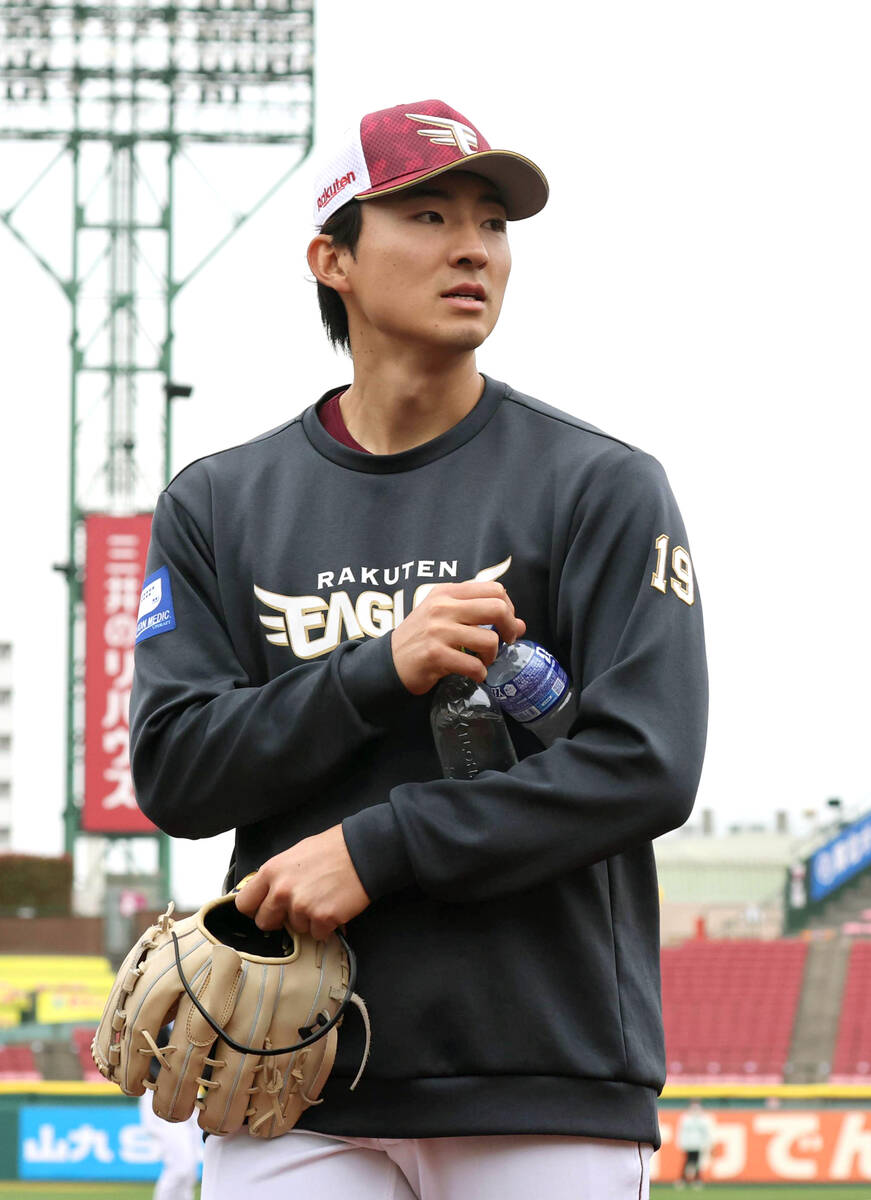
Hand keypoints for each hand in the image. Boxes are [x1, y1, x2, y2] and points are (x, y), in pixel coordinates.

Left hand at [235, 825, 370, 941]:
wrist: (363, 852)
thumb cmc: (332, 849)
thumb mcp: (294, 855)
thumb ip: (277, 876)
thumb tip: (267, 893)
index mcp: (272, 871)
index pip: (244, 903)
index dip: (255, 908)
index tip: (265, 908)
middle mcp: (281, 890)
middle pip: (265, 922)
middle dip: (279, 919)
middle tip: (297, 907)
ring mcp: (301, 906)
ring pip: (294, 928)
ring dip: (307, 920)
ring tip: (322, 899)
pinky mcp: (322, 918)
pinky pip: (317, 934)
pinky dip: (325, 926)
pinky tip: (333, 906)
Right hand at [391, 580, 525, 694]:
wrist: (389, 661)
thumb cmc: (422, 637)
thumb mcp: (446, 616)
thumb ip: (480, 615)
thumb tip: (521, 625)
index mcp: (447, 592)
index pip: (494, 588)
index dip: (508, 607)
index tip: (505, 623)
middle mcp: (442, 607)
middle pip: (497, 608)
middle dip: (509, 628)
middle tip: (506, 641)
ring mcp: (438, 631)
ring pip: (489, 640)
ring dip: (492, 655)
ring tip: (483, 660)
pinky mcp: (435, 655)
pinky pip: (474, 665)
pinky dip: (480, 673)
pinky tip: (474, 673)